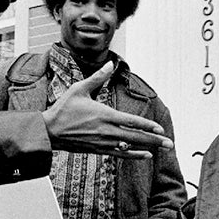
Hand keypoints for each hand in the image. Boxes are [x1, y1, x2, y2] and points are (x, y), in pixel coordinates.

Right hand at [42, 61, 172, 158]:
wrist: (49, 131)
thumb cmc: (63, 109)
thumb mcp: (79, 89)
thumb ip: (97, 77)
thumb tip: (110, 64)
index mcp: (103, 115)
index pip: (131, 121)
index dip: (147, 125)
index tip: (160, 129)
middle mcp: (106, 130)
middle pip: (135, 136)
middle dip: (154, 140)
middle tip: (170, 143)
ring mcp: (102, 142)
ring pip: (129, 146)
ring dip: (147, 148)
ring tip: (162, 149)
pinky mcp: (98, 149)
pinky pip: (119, 154)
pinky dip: (133, 155)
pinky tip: (145, 155)